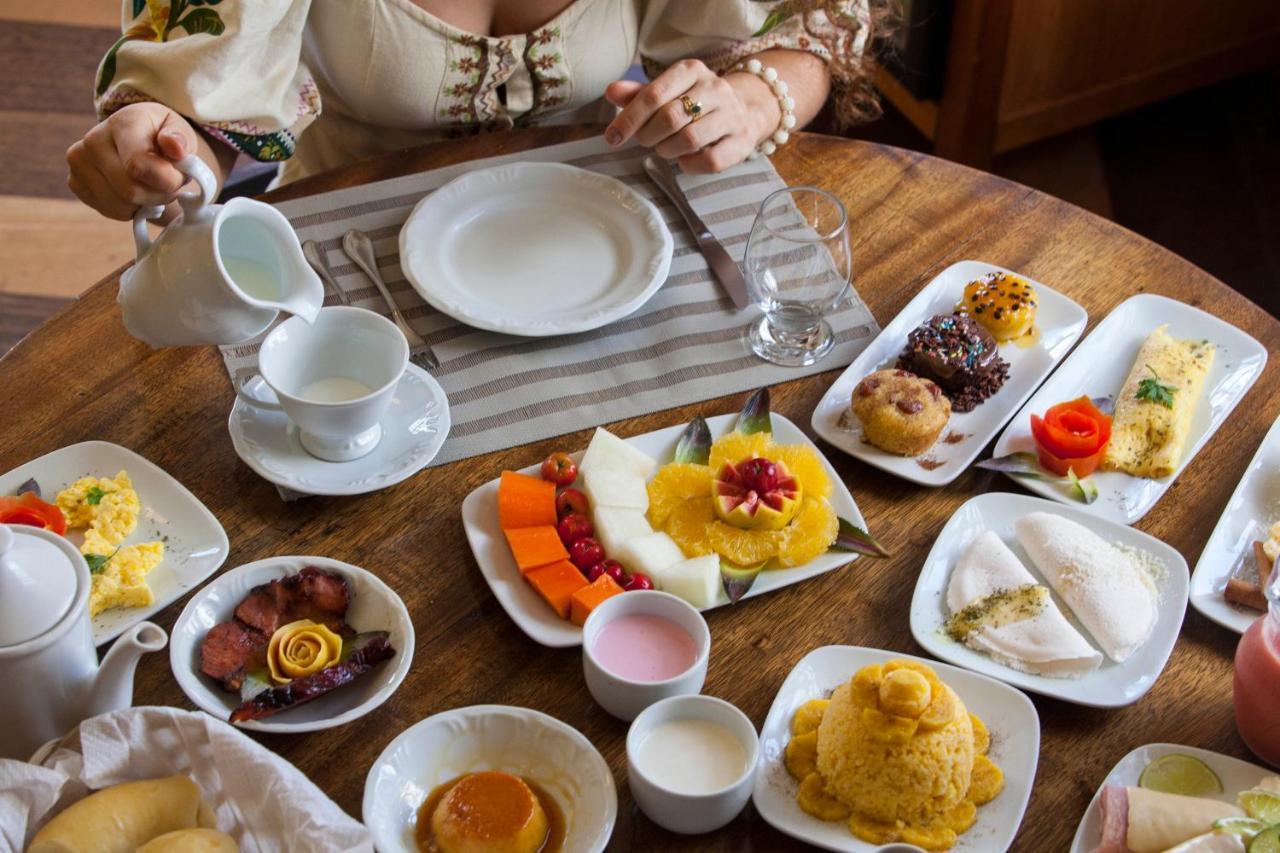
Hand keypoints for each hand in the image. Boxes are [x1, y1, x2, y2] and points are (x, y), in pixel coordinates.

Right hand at [66, 102, 201, 219]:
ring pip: (120, 205)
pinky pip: (110, 210)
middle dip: (158, 195)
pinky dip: (130, 209)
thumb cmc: (163, 136)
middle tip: (168, 184)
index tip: (177, 175)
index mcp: (122, 123)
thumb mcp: (181, 131)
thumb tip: (174, 147)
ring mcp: (79, 162)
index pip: (138, 166)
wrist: (140, 139)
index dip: (166, 181)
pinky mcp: (75, 182)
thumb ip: (181, 139)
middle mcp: (93, 140)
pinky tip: (135, 190)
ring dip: (145, 203)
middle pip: (130, 191)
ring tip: (151, 185)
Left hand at [604, 59, 773, 173]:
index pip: (653, 95)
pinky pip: (710, 161)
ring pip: (690, 140)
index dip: (629, 118)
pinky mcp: (742, 141)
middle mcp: (715, 88)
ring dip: (667, 150)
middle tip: (644, 141)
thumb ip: (638, 94)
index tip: (612, 137)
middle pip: (670, 118)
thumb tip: (611, 92)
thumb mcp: (667, 91)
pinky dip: (689, 165)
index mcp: (691, 70)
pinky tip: (684, 160)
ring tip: (664, 148)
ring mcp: (732, 115)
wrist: (744, 109)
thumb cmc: (694, 102)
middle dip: (648, 135)